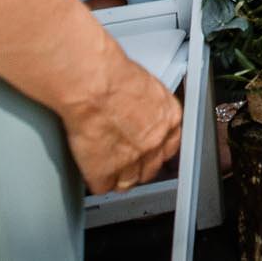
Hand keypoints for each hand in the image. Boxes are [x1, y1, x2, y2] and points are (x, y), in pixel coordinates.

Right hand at [63, 56, 183, 196]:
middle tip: (127, 162)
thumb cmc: (114, 76)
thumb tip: (141, 111)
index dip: (155, 151)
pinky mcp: (105, 171)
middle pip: (151, 168)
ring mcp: (131, 159)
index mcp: (168, 119)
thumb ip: (148, 107)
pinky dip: (97, 181)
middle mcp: (154, 142)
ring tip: (109, 172)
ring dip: (119, 178)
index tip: (149, 152)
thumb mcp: (146, 87)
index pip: (169, 147)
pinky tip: (92, 173)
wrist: (95, 85)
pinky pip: (103, 186)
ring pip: (128, 182)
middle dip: (139, 167)